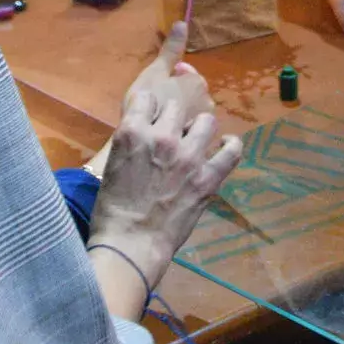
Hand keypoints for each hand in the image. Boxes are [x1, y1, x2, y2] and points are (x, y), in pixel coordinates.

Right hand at [88, 23, 243, 287]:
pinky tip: (227, 144)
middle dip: (173, 118)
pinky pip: (231, 151)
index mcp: (132, 132)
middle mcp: (162, 137)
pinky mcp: (208, 177)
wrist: (130, 245)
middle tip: (172, 134)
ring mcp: (189, 156)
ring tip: (197, 139)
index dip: (150, 108)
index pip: (147, 98)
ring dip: (200, 128)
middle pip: (176, 107)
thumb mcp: (112, 166)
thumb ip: (132, 144)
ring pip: (206, 120)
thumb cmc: (112, 211)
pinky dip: (231, 144)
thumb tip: (147, 135)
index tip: (152, 118)